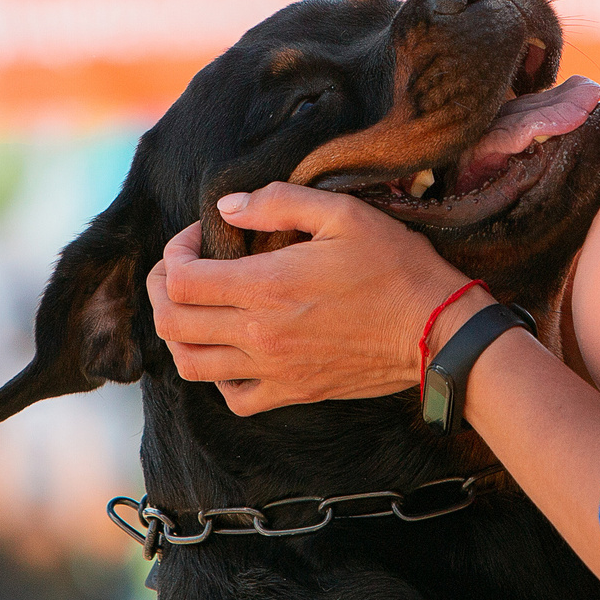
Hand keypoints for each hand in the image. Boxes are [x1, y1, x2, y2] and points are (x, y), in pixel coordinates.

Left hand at [145, 183, 476, 415]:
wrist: (437, 333)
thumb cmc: (396, 266)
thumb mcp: (344, 213)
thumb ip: (278, 201)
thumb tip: (227, 207)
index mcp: (267, 286)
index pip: (179, 281)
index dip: (173, 253)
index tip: (197, 237)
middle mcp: (260, 334)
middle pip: (172, 323)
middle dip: (162, 290)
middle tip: (182, 268)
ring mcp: (274, 370)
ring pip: (191, 364)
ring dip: (180, 333)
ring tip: (197, 308)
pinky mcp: (293, 393)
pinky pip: (232, 397)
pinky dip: (217, 375)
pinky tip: (231, 349)